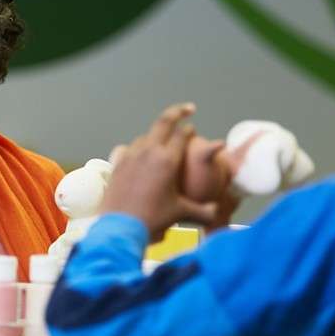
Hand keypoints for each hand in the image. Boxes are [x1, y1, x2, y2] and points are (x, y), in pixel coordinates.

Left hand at [102, 104, 220, 241]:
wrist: (120, 226)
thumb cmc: (152, 219)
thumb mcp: (181, 213)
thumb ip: (203, 211)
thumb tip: (217, 212)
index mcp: (167, 159)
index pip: (182, 134)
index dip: (190, 129)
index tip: (193, 128)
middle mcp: (148, 152)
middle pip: (164, 122)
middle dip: (177, 112)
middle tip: (187, 109)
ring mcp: (130, 155)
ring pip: (145, 136)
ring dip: (155, 135)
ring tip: (162, 141)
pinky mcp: (117, 163)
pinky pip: (128, 148)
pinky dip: (137, 148)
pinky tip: (137, 155)